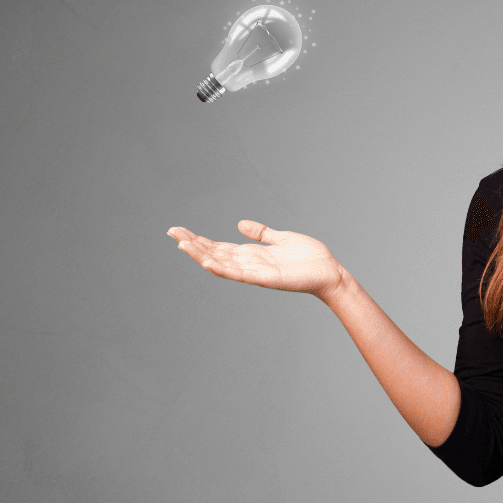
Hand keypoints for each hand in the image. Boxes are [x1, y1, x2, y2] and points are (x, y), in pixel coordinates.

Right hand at [167, 220, 347, 298]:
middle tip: (172, 233)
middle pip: (214, 254)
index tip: (179, 231)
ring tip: (183, 244)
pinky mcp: (265, 279)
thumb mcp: (281, 238)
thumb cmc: (308, 259)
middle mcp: (249, 264)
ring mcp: (255, 273)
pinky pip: (239, 274)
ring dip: (201, 255)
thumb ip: (261, 233)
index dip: (199, 240)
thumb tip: (240, 223)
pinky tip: (207, 261)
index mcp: (252, 254)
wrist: (329, 273)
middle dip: (193, 244)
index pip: (219, 246)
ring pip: (222, 264)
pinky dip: (223, 268)